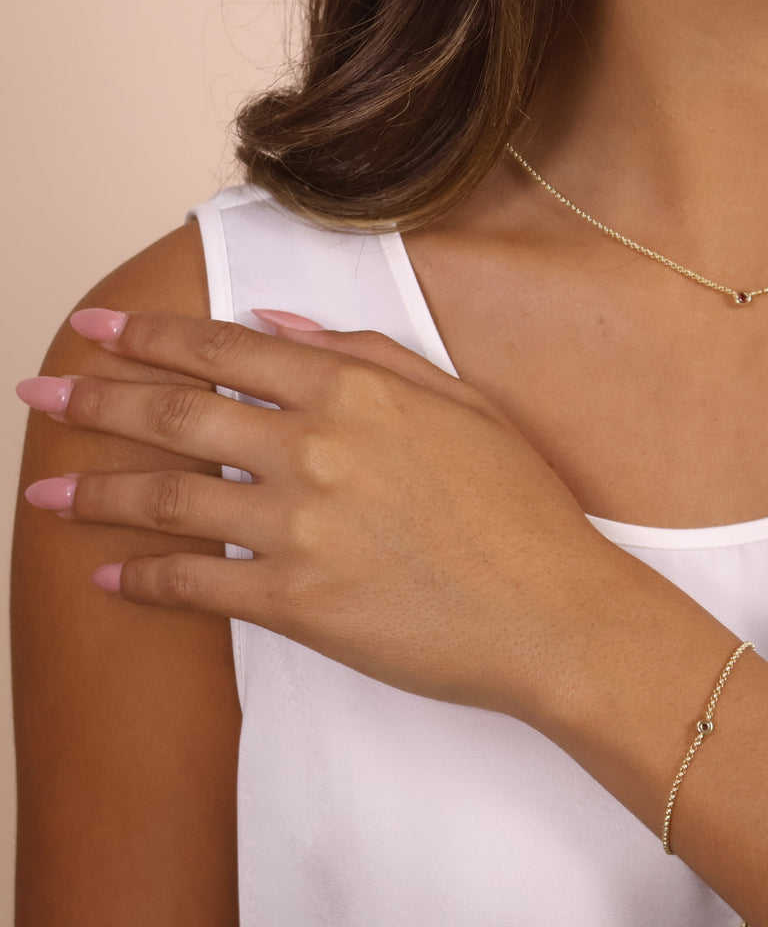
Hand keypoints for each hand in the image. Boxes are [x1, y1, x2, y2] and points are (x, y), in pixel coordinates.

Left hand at [17, 308, 626, 720]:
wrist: (553, 610)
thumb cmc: (521, 505)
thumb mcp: (462, 402)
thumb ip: (369, 352)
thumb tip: (281, 322)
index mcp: (356, 391)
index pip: (226, 349)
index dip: (151, 334)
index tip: (99, 327)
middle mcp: (316, 448)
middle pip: (178, 412)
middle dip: (97, 398)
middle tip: (40, 393)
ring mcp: (301, 527)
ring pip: (170, 497)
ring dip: (98, 491)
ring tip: (46, 490)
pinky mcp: (298, 603)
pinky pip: (196, 585)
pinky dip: (143, 578)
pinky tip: (107, 573)